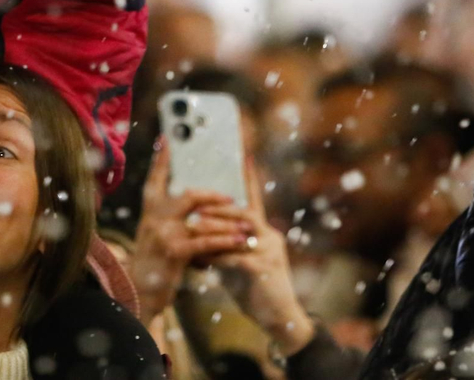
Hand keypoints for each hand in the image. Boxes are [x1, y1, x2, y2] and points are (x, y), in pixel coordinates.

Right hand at [130, 140, 253, 322]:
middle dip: (214, 196)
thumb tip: (199, 202)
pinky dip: (226, 241)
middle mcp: (154, 217)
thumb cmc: (154, 262)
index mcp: (149, 209)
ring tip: (248, 225)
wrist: (140, 292)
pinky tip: (240, 241)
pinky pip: (206, 241)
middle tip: (233, 197)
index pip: (156, 177)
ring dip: (229, 222)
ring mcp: (163, 233)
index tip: (167, 138)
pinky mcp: (174, 251)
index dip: (162, 158)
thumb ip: (171, 217)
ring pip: (203, 219)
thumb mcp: (156, 234)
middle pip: (188, 195)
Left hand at [205, 157, 316, 355]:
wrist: (279, 318)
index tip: (245, 154)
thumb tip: (197, 228)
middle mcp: (269, 236)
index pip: (254, 199)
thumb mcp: (235, 262)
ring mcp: (270, 251)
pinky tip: (203, 259)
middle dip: (218, 207)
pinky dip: (218, 257)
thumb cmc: (254, 289)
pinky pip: (237, 257)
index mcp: (263, 231)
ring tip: (193, 226)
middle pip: (242, 212)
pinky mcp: (265, 269)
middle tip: (195, 205)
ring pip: (239, 232)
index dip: (249, 177)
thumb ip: (222, 244)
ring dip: (214, 229)